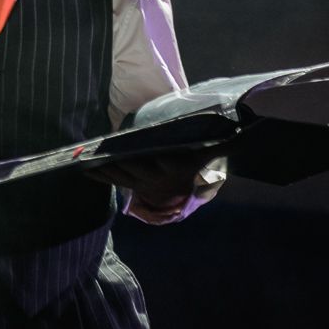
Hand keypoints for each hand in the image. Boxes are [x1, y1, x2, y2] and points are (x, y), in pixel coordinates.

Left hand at [84, 152, 217, 221]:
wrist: (175, 192)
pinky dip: (98, 175)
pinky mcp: (127, 184)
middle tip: (109, 155)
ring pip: (122, 175)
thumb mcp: (205, 154)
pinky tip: (83, 170)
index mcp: (175, 168)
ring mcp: (140, 182)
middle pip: (139, 168)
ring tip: (90, 161)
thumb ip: (223, 146)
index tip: (159, 156)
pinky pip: (111, 180)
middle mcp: (156, 177)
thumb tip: (246, 136)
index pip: (169, 162)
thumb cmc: (188, 164)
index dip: (164, 160)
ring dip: (106, 168)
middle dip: (124, 162)